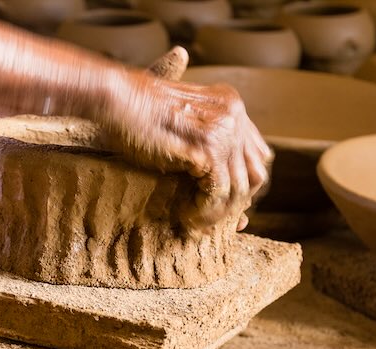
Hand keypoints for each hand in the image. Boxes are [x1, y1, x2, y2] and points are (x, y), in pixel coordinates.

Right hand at [104, 73, 270, 233]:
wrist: (118, 98)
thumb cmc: (137, 115)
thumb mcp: (182, 126)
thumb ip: (206, 146)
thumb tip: (219, 178)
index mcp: (231, 107)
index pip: (257, 155)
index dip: (245, 184)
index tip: (227, 206)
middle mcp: (234, 116)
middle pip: (255, 174)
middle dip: (237, 202)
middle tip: (212, 219)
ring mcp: (224, 131)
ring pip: (239, 189)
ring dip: (219, 213)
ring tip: (196, 222)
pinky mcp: (208, 148)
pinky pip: (218, 193)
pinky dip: (205, 212)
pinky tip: (188, 217)